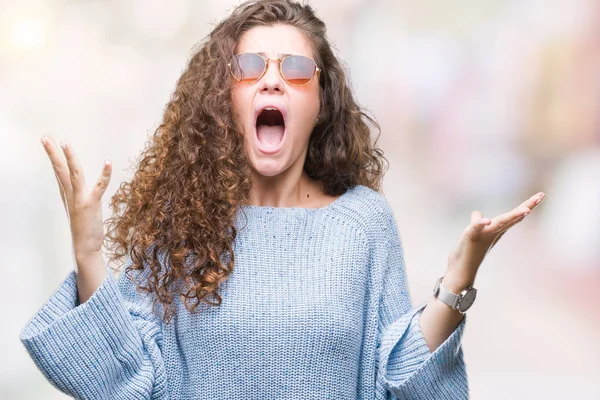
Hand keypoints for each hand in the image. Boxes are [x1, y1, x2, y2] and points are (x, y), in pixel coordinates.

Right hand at [41, 136, 111, 259]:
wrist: (85, 246)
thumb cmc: (83, 226)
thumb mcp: (76, 206)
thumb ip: (74, 193)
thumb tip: (71, 182)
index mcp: (67, 194)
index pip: (58, 171)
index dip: (53, 155)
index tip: (46, 140)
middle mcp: (71, 195)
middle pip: (60, 170)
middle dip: (53, 153)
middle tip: (45, 137)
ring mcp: (80, 199)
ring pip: (74, 174)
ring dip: (70, 159)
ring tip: (65, 143)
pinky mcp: (91, 204)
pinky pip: (99, 187)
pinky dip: (104, 175)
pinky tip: (108, 163)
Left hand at [444, 192, 545, 287]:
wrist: (461, 271)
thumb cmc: (468, 252)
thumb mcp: (473, 232)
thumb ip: (477, 222)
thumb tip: (477, 213)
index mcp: (496, 229)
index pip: (513, 216)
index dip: (527, 205)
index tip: (541, 195)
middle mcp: (493, 231)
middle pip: (511, 217)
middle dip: (526, 207)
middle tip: (541, 197)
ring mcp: (483, 235)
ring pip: (500, 223)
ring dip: (512, 216)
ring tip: (526, 210)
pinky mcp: (471, 237)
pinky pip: (476, 228)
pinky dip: (480, 223)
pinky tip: (487, 221)